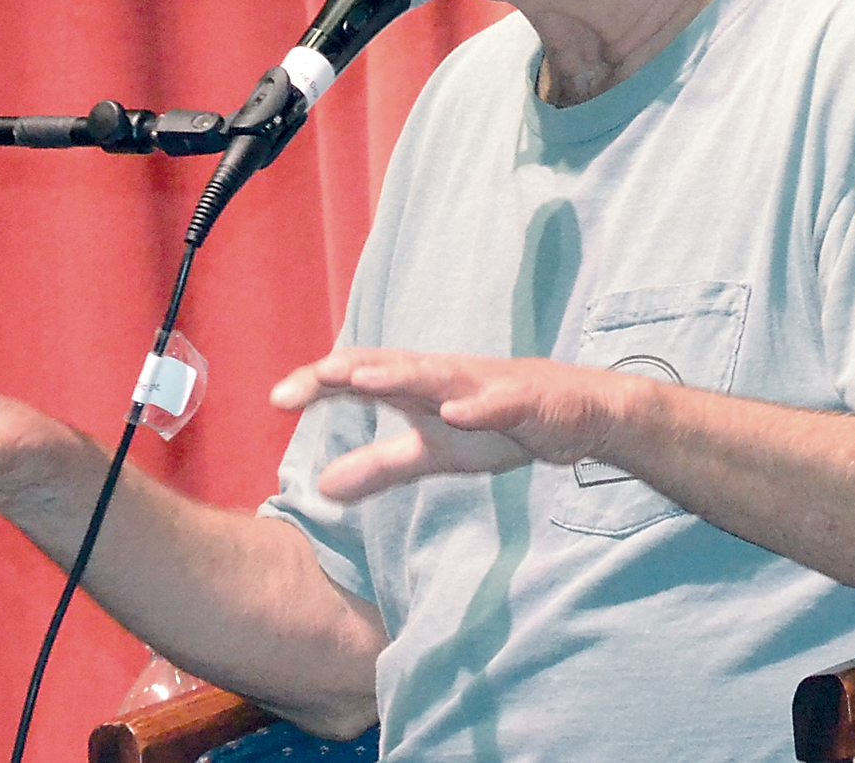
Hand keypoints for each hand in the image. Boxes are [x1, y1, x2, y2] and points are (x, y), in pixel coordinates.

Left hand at [269, 350, 636, 501]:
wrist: (579, 413)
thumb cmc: (498, 423)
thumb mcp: (433, 452)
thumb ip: (379, 465)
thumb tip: (321, 487)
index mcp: (419, 386)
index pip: (360, 376)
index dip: (319, 384)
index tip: (276, 399)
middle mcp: (445, 377)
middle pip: (390, 367)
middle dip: (351, 371)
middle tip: (310, 379)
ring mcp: (486, 385)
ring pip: (438, 376)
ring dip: (401, 376)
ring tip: (362, 380)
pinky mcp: (526, 401)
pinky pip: (499, 403)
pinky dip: (477, 406)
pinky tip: (454, 412)